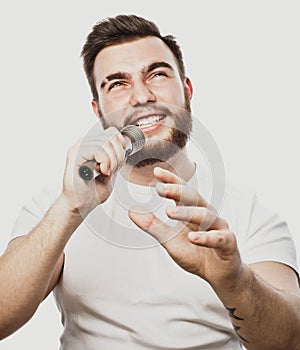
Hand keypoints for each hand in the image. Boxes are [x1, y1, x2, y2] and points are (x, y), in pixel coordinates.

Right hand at [61, 127, 126, 216]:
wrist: (80, 205)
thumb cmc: (92, 192)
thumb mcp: (112, 171)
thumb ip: (117, 158)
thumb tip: (126, 146)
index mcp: (92, 145)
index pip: (112, 133)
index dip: (121, 145)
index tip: (119, 162)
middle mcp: (85, 143)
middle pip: (111, 136)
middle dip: (118, 155)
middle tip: (112, 169)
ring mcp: (79, 147)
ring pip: (106, 142)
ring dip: (112, 160)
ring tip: (106, 172)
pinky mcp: (75, 154)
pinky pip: (98, 149)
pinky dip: (105, 161)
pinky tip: (102, 171)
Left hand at [129, 167, 242, 290]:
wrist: (218, 274)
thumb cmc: (196, 253)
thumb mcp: (170, 240)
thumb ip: (153, 226)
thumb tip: (131, 211)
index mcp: (192, 211)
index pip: (182, 191)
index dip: (171, 181)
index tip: (156, 172)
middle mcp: (206, 214)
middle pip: (193, 198)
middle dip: (177, 191)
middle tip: (160, 188)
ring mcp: (218, 227)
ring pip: (205, 215)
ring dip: (187, 212)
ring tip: (169, 212)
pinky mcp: (227, 243)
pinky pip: (218, 238)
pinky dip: (206, 237)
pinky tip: (193, 237)